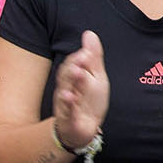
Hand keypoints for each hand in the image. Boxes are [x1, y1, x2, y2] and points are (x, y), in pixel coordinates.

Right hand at [52, 30, 108, 150]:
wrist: (84, 129)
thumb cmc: (88, 100)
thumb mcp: (96, 77)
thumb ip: (93, 57)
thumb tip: (89, 33)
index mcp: (73, 78)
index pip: (72, 64)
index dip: (79, 58)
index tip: (87, 52)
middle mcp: (67, 89)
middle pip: (68, 76)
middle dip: (75, 66)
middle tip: (83, 57)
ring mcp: (67, 104)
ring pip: (66, 92)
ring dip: (72, 82)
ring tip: (78, 73)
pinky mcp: (70, 119)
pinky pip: (68, 112)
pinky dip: (69, 105)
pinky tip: (71, 97)